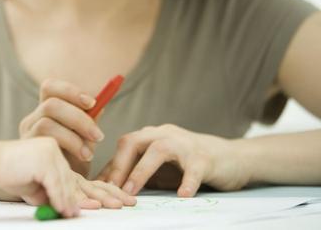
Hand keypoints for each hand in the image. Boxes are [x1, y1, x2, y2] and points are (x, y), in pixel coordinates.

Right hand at [0, 138, 134, 216]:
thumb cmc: (8, 173)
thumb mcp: (36, 189)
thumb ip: (54, 195)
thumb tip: (72, 209)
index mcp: (57, 158)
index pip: (82, 177)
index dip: (101, 190)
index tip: (117, 201)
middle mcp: (57, 152)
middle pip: (84, 177)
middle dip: (106, 193)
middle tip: (125, 204)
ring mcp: (51, 152)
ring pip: (71, 183)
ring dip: (83, 201)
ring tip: (104, 209)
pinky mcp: (44, 158)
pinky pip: (57, 183)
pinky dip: (63, 199)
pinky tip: (69, 210)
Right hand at [19, 79, 104, 175]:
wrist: (52, 193)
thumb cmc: (67, 164)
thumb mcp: (81, 141)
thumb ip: (86, 124)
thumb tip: (99, 106)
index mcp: (43, 112)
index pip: (50, 87)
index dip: (70, 90)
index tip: (93, 103)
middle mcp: (31, 120)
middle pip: (50, 103)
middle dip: (78, 117)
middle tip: (99, 136)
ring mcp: (27, 135)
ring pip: (47, 122)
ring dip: (74, 136)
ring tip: (89, 154)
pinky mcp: (27, 150)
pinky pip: (47, 141)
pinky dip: (70, 147)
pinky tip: (82, 160)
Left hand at [97, 124, 250, 196]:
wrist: (232, 158)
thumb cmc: (189, 163)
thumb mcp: (160, 167)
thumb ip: (137, 171)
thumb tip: (107, 185)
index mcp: (151, 136)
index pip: (123, 147)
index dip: (108, 166)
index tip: (96, 187)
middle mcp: (165, 134)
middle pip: (135, 141)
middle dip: (119, 164)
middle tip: (109, 187)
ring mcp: (185, 144)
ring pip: (160, 150)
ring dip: (142, 171)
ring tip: (131, 191)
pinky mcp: (205, 158)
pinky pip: (194, 169)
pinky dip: (187, 182)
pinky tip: (182, 195)